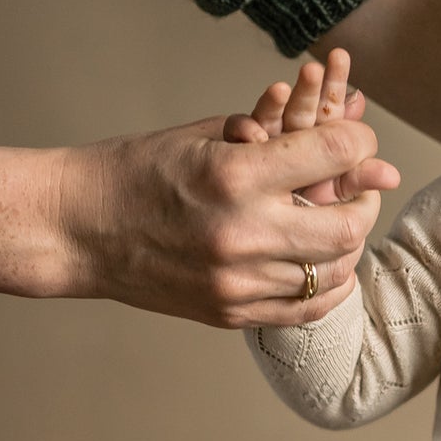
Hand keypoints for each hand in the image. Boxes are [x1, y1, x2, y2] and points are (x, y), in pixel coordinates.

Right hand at [54, 65, 398, 326]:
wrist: (77, 230)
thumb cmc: (136, 172)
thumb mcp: (200, 135)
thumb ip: (270, 133)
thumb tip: (334, 127)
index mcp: (233, 175)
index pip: (333, 155)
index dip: (361, 142)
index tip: (359, 141)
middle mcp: (242, 233)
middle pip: (348, 225)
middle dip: (363, 201)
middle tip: (359, 189)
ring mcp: (238, 281)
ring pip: (334, 272)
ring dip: (348, 246)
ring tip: (338, 224)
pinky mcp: (232, 313)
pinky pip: (308, 309)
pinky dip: (328, 286)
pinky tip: (325, 266)